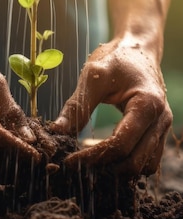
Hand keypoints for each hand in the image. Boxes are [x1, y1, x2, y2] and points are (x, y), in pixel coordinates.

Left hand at [51, 38, 172, 176]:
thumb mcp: (93, 76)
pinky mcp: (158, 132)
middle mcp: (161, 120)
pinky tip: (105, 157)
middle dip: (105, 167)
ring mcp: (162, 128)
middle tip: (78, 165)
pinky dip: (127, 164)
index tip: (69, 161)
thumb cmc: (117, 58)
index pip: (120, 144)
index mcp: (148, 105)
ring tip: (90, 163)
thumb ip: (77, 106)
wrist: (138, 48)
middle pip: (134, 162)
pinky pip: (147, 160)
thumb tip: (56, 131)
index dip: (93, 157)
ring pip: (144, 166)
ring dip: (117, 170)